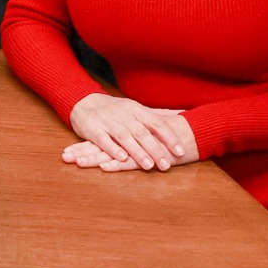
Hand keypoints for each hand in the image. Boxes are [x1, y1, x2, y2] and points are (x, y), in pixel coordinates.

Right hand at [65, 93, 196, 171]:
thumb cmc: (115, 109)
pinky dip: (113, 149)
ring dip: (137, 152)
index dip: (169, 136)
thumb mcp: (136, 108)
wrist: (84, 102)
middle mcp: (124, 115)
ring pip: (125, 137)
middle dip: (155, 149)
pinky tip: (122, 158)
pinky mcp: (94, 129)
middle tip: (167, 164)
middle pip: (142, 132)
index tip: (181, 151)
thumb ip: (158, 114)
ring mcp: (108, 122)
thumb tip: (182, 114)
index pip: (156, 123)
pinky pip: (104, 140)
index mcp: (137, 110)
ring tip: (149, 166)